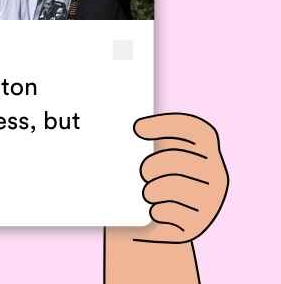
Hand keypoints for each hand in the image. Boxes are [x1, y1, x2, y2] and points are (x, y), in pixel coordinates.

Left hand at [131, 113, 228, 242]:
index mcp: (209, 153)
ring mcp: (211, 201)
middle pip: (179, 159)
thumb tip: (133, 125)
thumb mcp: (159, 155)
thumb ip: (153, 137)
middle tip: (143, 173)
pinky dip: (156, 211)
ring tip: (148, 193)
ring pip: (174, 186)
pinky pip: (170, 212)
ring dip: (152, 190)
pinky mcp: (199, 224)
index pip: (195, 130)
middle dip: (153, 164)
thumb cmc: (158, 180)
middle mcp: (216, 175)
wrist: (163, 225)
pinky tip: (155, 212)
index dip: (166, 125)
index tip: (136, 128)